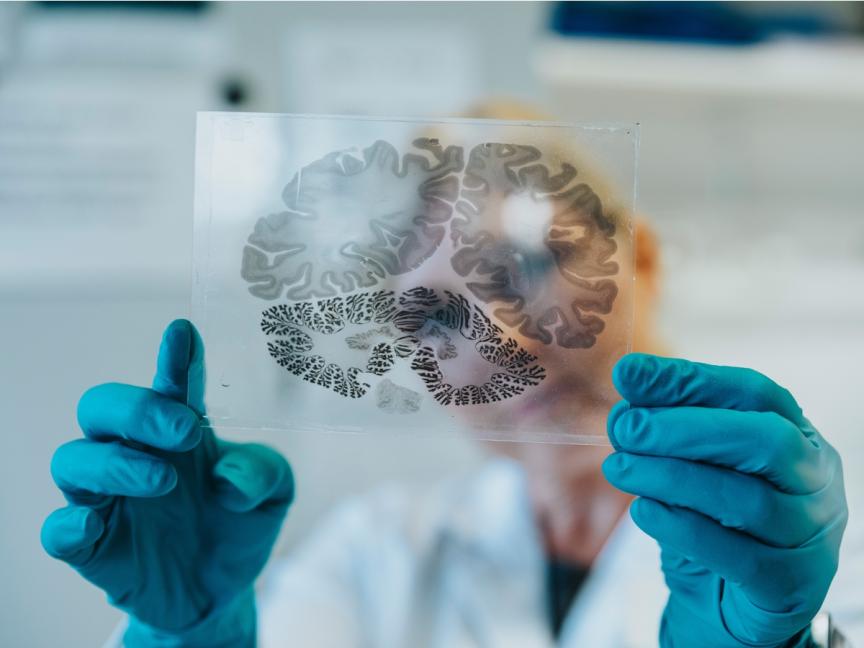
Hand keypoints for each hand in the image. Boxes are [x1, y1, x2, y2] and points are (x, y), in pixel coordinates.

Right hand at [41, 320, 293, 645]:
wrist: (222, 591)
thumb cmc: (240, 526)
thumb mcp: (275, 494)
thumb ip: (264, 471)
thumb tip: (227, 478)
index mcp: (181, 431)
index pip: (171, 384)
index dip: (174, 357)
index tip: (182, 333)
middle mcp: (136, 454)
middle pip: (102, 408)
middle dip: (137, 410)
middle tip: (185, 432)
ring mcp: (108, 498)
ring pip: (74, 460)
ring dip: (115, 463)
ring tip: (164, 481)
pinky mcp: (93, 546)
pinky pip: (58, 529)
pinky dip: (69, 523)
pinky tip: (95, 521)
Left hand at [603, 354, 846, 647]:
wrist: (732, 601)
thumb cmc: (716, 519)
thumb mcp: (697, 467)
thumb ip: (669, 432)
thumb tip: (626, 401)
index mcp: (797, 436)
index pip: (752, 393)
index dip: (689, 379)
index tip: (627, 373)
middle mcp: (813, 481)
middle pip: (763, 441)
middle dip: (684, 428)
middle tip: (625, 427)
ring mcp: (807, 535)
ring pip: (744, 499)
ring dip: (670, 477)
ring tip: (618, 468)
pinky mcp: (787, 585)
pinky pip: (733, 555)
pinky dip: (680, 528)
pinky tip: (643, 511)